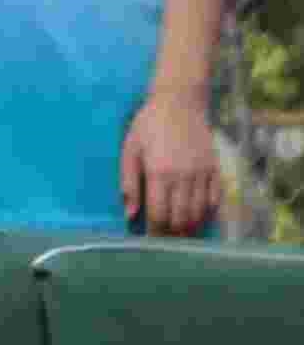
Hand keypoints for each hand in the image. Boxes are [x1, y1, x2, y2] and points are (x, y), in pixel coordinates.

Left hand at [127, 86, 230, 235]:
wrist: (180, 103)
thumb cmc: (149, 124)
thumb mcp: (130, 149)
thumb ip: (129, 182)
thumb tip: (130, 214)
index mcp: (159, 172)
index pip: (159, 214)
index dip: (155, 231)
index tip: (149, 241)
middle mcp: (183, 177)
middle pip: (181, 218)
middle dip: (172, 234)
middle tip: (165, 240)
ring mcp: (202, 174)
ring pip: (199, 213)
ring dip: (190, 227)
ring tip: (179, 233)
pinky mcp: (215, 170)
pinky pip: (214, 200)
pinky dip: (207, 213)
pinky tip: (197, 217)